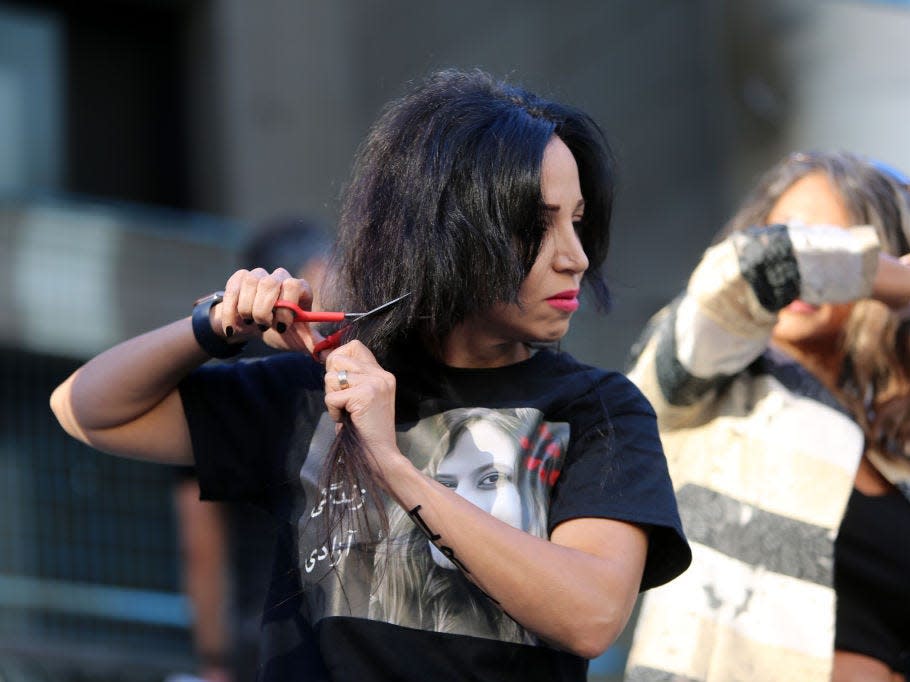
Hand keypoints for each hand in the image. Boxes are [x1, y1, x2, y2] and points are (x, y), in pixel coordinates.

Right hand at [213, 268, 323, 352]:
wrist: (254, 328)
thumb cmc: (280, 331)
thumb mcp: (297, 339)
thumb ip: (312, 343)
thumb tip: (327, 355)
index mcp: (299, 288)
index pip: (294, 286)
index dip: (286, 306)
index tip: (281, 326)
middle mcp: (280, 277)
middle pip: (270, 283)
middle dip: (264, 310)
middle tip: (264, 326)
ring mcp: (259, 275)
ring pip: (250, 284)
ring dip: (248, 310)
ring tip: (253, 323)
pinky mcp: (239, 278)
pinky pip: (232, 291)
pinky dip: (231, 313)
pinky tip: (233, 327)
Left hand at [323, 341, 398, 472]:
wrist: (381, 454)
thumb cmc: (366, 429)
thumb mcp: (362, 397)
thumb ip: (351, 378)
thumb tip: (326, 357)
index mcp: (382, 373)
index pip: (354, 346)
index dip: (338, 359)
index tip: (339, 381)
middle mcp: (381, 374)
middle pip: (338, 358)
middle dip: (331, 381)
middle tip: (342, 401)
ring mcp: (375, 383)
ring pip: (331, 377)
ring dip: (331, 397)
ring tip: (346, 411)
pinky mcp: (365, 395)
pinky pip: (331, 397)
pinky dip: (332, 411)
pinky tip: (345, 419)